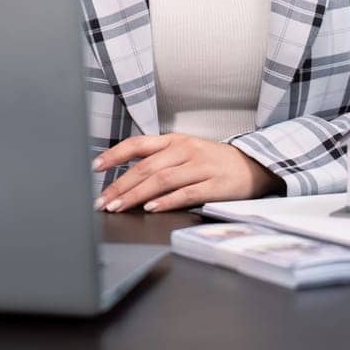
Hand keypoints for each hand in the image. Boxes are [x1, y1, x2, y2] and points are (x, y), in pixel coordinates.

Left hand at [91, 133, 284, 212]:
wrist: (254, 165)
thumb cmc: (212, 161)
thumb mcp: (185, 151)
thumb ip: (158, 159)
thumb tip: (125, 175)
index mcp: (175, 140)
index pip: (138, 145)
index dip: (115, 155)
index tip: (95, 167)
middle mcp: (185, 150)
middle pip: (146, 167)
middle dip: (120, 185)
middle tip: (102, 201)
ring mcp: (201, 167)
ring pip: (162, 180)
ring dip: (137, 195)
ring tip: (119, 207)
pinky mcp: (215, 185)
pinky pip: (187, 193)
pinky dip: (167, 201)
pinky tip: (151, 208)